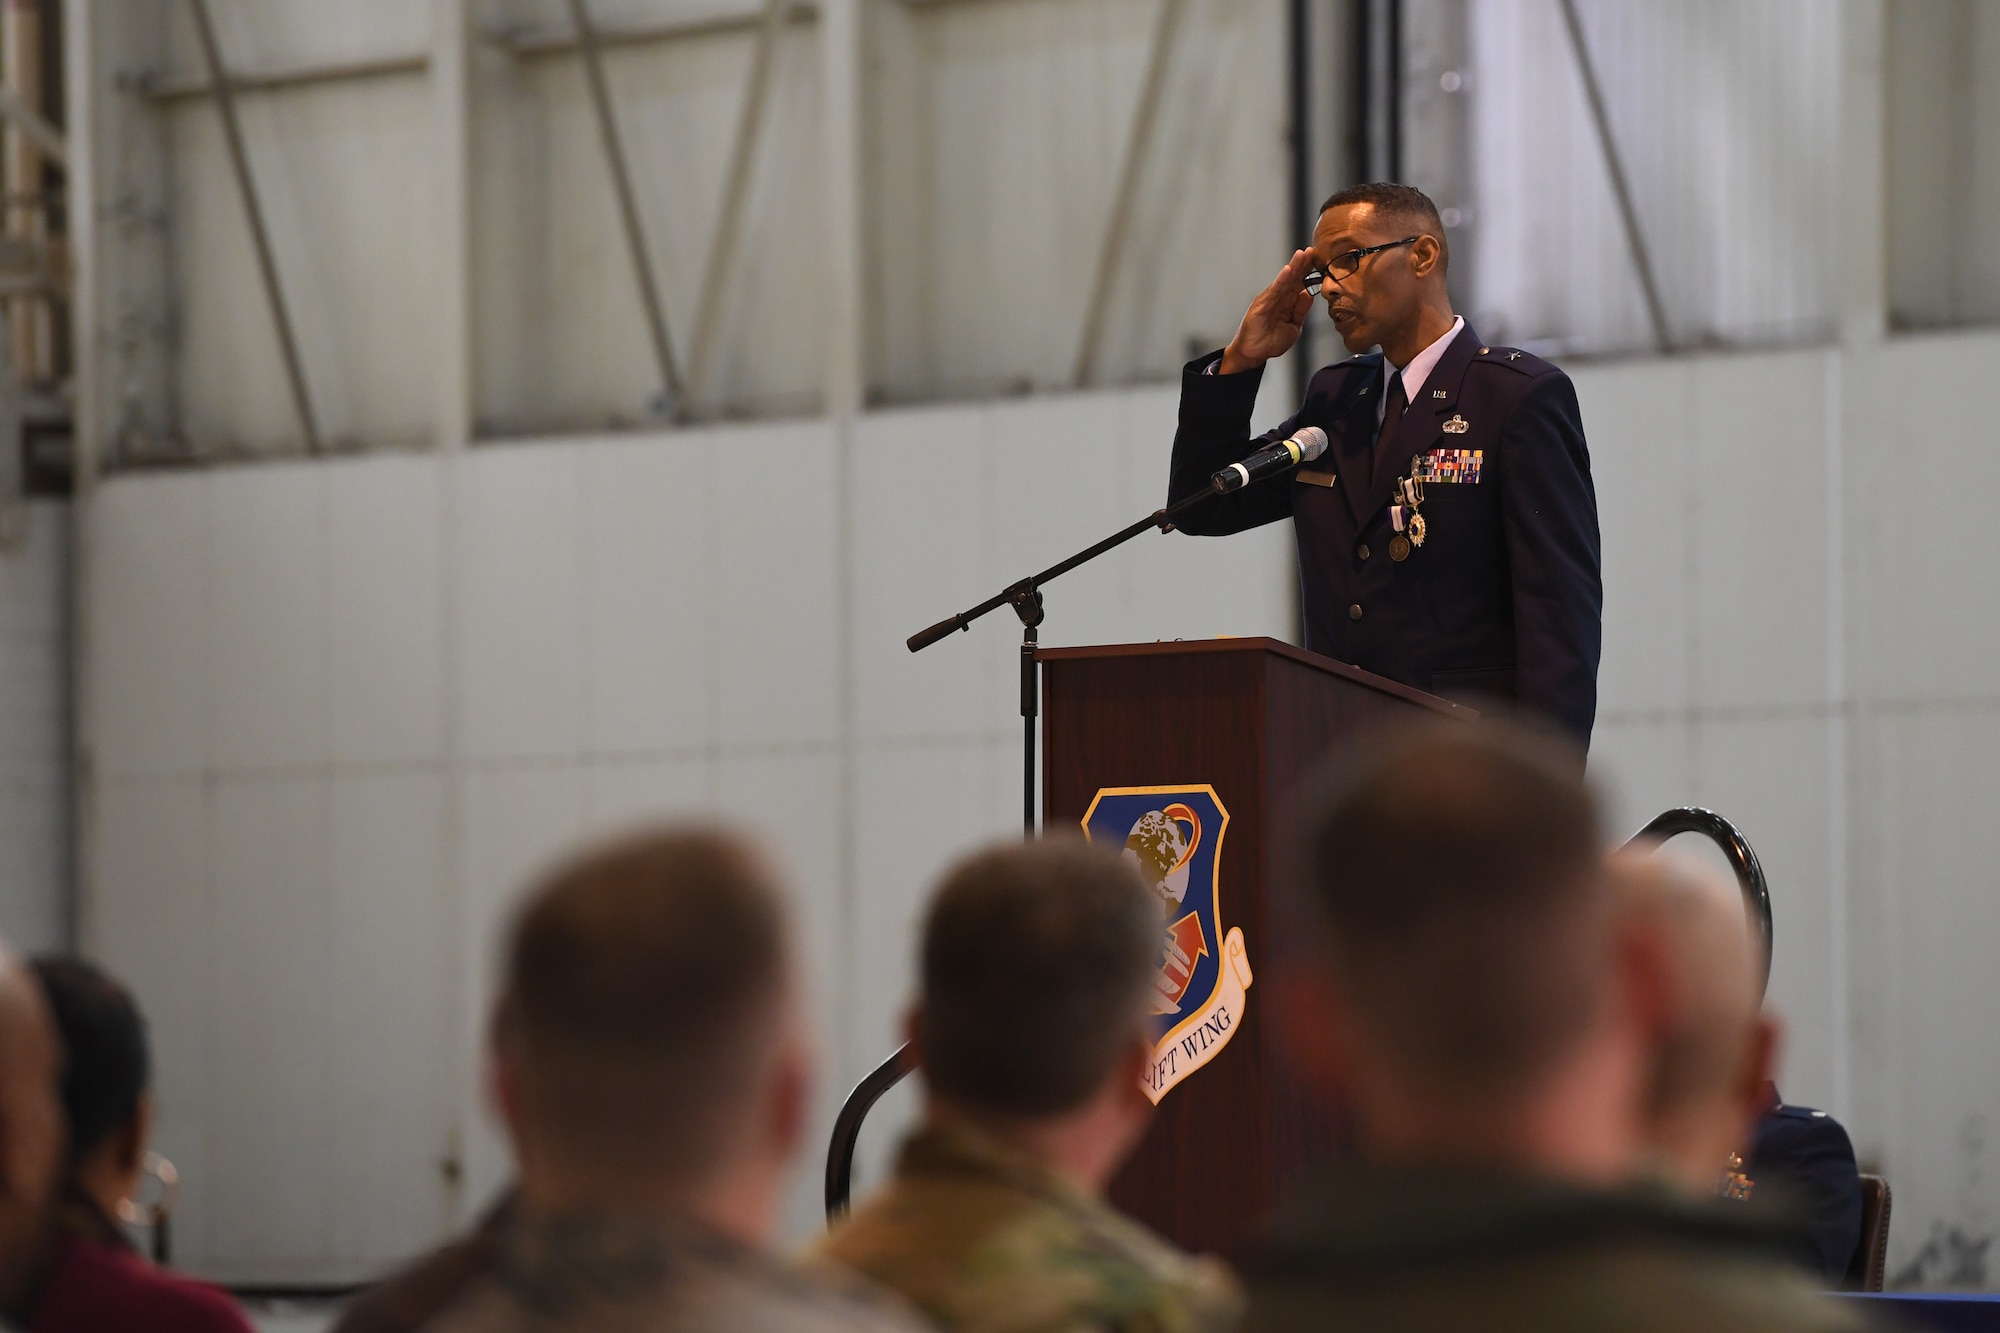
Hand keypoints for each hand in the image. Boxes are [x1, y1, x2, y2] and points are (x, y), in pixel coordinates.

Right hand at [1218, 250, 1316, 374]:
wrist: (1254, 355)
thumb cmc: (1270, 342)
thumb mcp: (1293, 326)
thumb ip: (1301, 311)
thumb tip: (1309, 294)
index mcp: (1287, 302)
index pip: (1300, 284)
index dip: (1309, 272)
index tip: (1320, 260)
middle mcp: (1278, 298)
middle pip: (1293, 278)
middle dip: (1303, 264)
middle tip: (1313, 250)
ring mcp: (1269, 300)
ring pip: (1284, 281)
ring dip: (1294, 267)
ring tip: (1302, 254)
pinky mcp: (1261, 305)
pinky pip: (1273, 291)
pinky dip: (1281, 280)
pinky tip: (1288, 270)